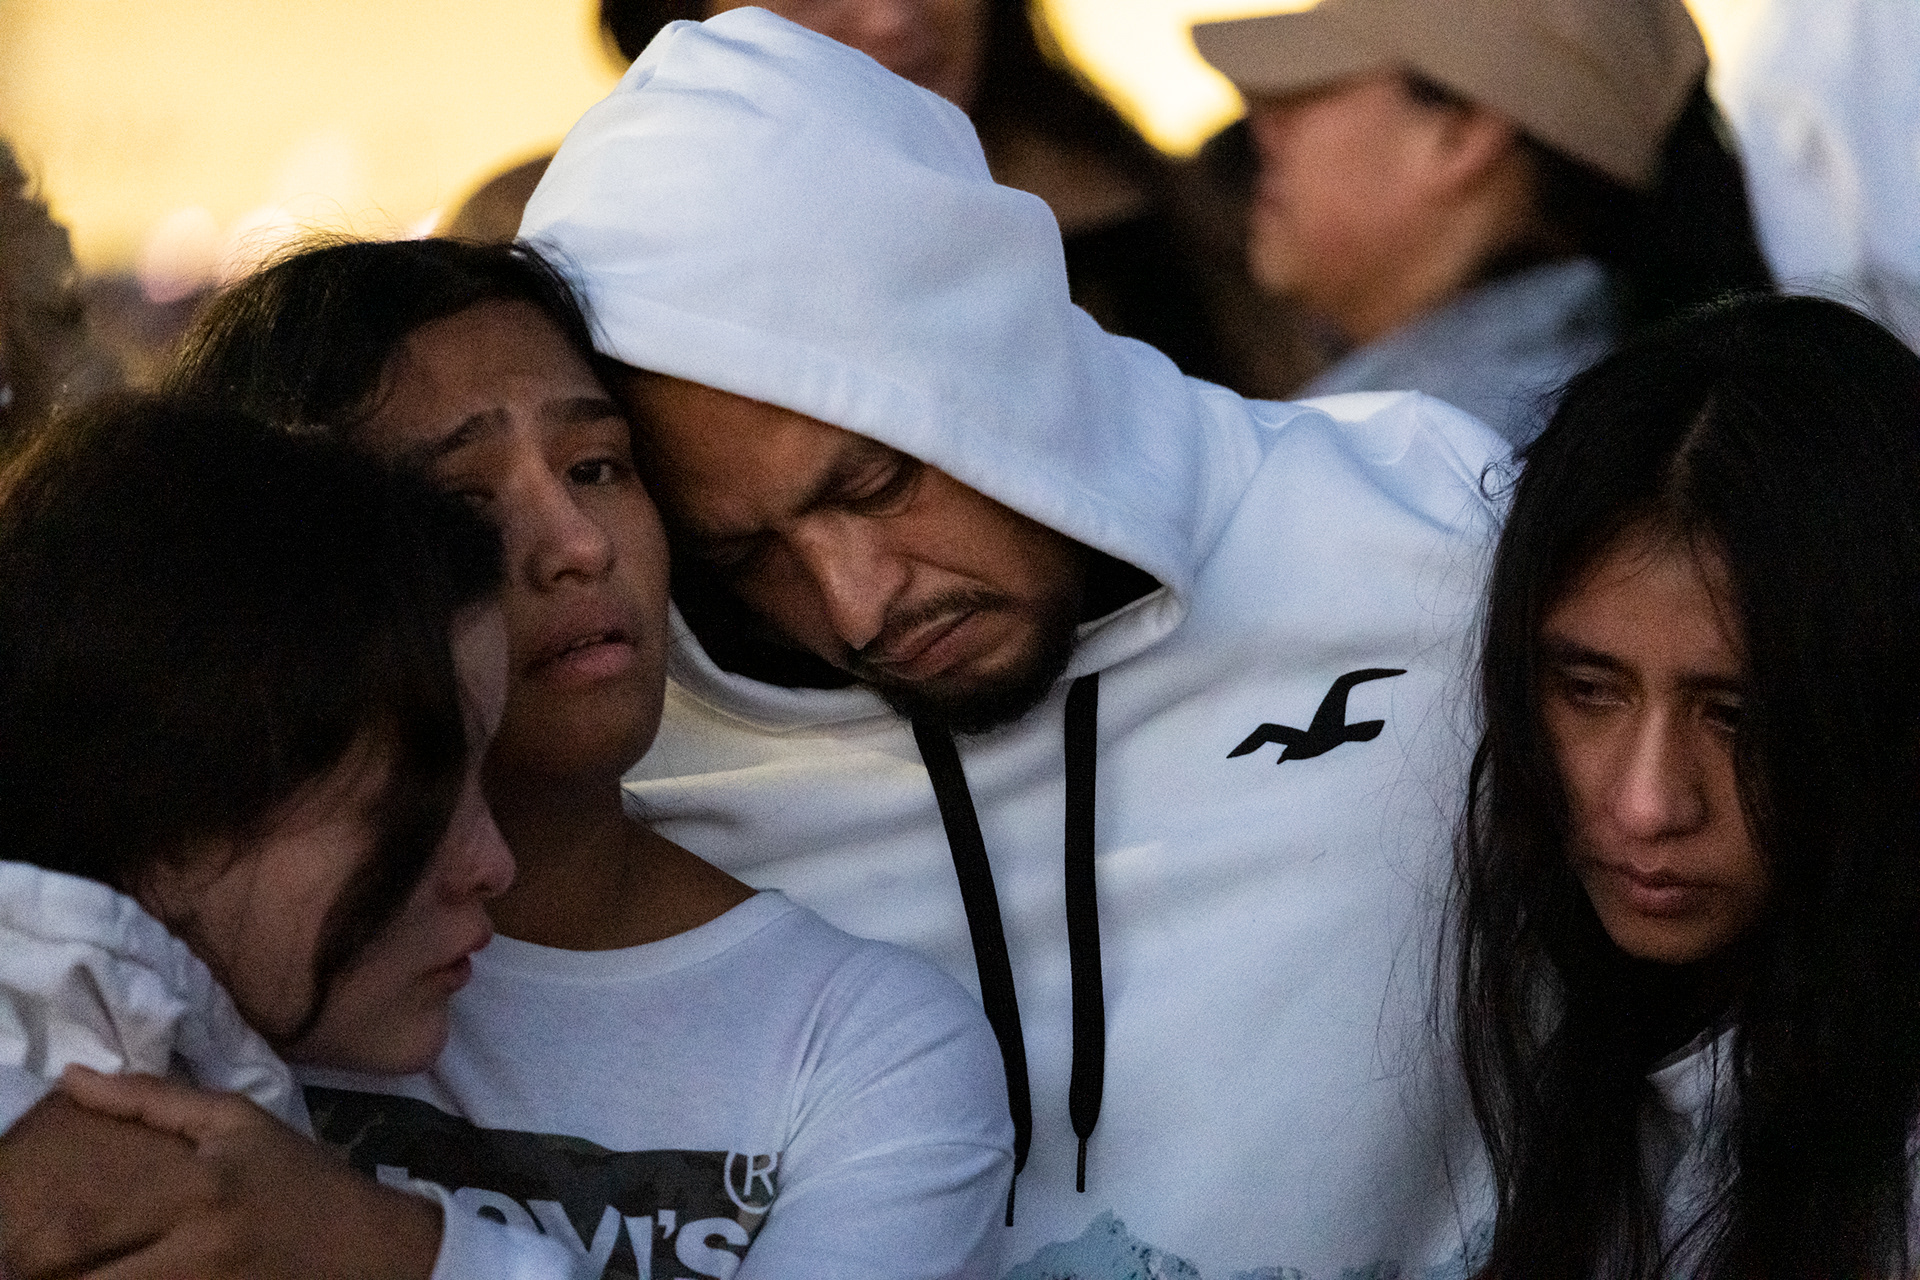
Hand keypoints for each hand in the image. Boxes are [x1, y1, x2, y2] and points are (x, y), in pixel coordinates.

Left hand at [10, 1068, 442, 1279]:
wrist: (372, 1249)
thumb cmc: (300, 1177)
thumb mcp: (238, 1123)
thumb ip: (152, 1100)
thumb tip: (69, 1077)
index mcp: (196, 1191)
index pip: (84, 1227)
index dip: (27, 1247)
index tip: (1, 1246)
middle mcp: (196, 1253)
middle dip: (36, 1276)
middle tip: (12, 1268)